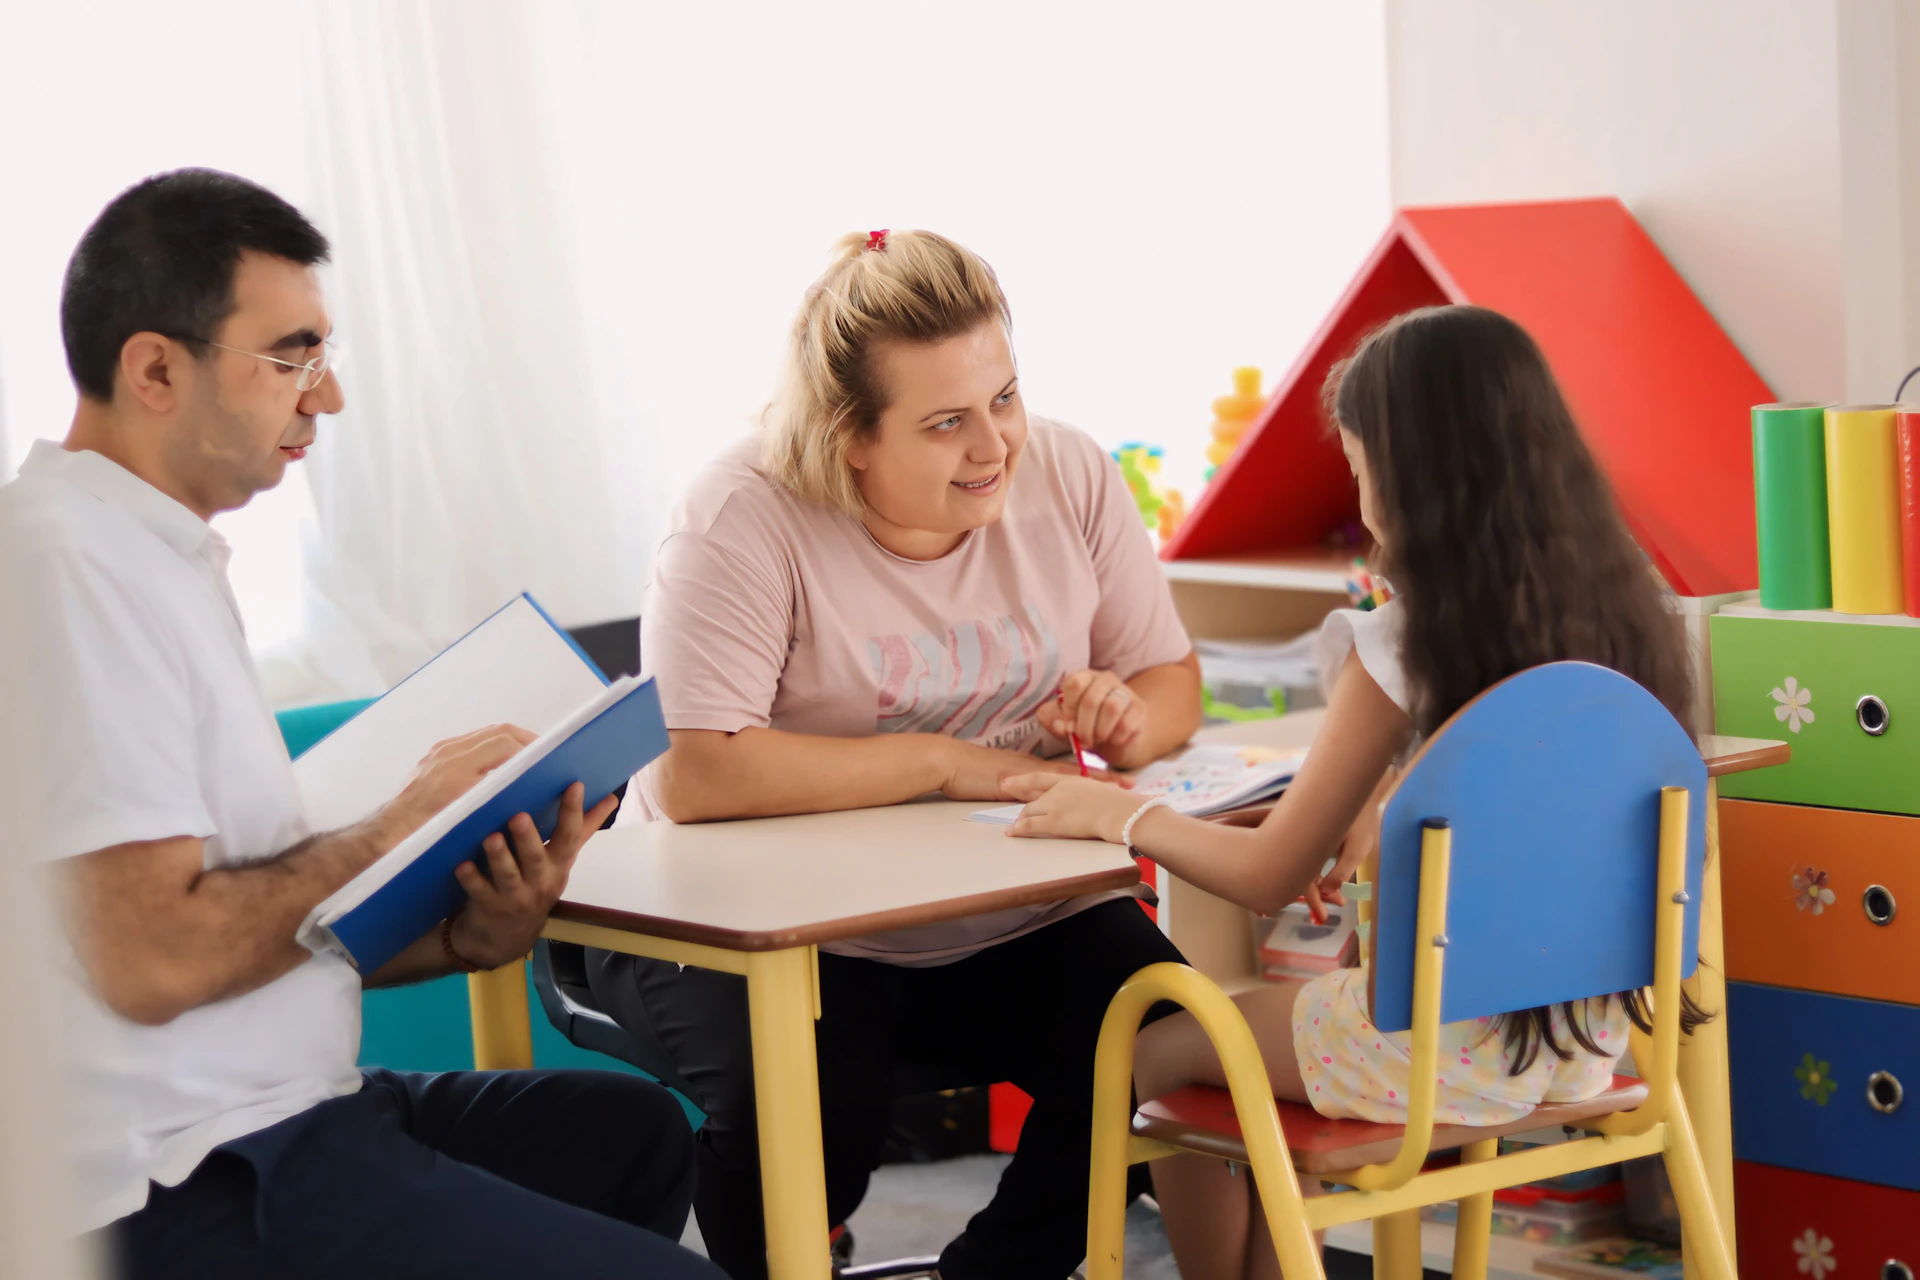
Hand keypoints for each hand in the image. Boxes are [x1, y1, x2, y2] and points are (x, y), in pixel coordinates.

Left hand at [376, 724, 537, 847]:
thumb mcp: (467, 821)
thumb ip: (494, 797)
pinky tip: (500, 764)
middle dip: (525, 739)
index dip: (530, 748)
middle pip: (497, 732)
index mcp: (458, 768)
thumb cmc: (426, 835)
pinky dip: (491, 747)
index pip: (504, 743)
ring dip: (508, 741)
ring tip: (527, 756)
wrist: (387, 835)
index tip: (549, 757)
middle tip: (545, 753)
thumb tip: (523, 786)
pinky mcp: (433, 757)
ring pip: (484, 734)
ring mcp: (439, 752)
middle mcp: (448, 753)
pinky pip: (470, 743)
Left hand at [449, 782, 618, 968]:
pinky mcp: (488, 907)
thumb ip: (582, 829)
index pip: (570, 837)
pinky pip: (479, 891)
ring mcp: (514, 896)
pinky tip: (463, 866)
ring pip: (508, 875)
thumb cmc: (535, 888)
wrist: (506, 939)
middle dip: (528, 838)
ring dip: (499, 857)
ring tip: (492, 838)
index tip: (575, 785)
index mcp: (559, 865)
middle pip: (536, 858)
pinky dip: (471, 879)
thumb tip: (611, 798)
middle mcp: (541, 881)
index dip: (573, 811)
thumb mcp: (561, 863)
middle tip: (518, 816)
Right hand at [938, 739, 1121, 802]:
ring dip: (1092, 783)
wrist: (947, 761)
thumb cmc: (966, 771)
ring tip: (1117, 789)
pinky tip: (1079, 796)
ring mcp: (1025, 773)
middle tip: (1129, 782)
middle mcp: (1032, 767)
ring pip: (1066, 778)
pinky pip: (1046, 787)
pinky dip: (1064, 791)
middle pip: (1075, 773)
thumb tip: (1028, 796)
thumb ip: (1014, 785)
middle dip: (1103, 778)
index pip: (1067, 770)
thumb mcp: (996, 778)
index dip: (1092, 774)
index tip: (1116, 778)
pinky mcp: (1014, 782)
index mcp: (1029, 766)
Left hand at [1003, 773, 1148, 844]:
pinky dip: (1018, 829)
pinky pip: (1029, 825)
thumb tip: (1093, 801)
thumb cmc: (1119, 805)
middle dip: (1017, 798)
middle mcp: (1058, 790)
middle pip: (1032, 796)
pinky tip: (1012, 832)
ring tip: (1014, 825)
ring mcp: (1054, 805)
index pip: (1040, 778)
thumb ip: (1090, 794)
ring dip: (1020, 819)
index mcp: (1071, 780)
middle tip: (1007, 801)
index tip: (1009, 781)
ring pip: (1028, 811)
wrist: (1120, 812)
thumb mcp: (1102, 791)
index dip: (1022, 779)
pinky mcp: (1054, 821)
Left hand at [1040, 669, 1147, 764]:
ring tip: (1098, 738)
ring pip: (1112, 708)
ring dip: (1100, 731)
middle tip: (1083, 740)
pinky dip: (1116, 737)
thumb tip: (1060, 725)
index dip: (1068, 708)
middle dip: (1083, 727)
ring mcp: (1125, 692)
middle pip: (1091, 699)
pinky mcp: (1139, 709)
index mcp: (1084, 677)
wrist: (1115, 740)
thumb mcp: (1062, 724)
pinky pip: (1127, 723)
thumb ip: (1052, 720)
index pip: (1074, 683)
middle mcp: (1105, 679)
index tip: (1068, 725)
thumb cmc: (1085, 726)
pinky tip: (1113, 739)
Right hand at [1308, 769, 1388, 906]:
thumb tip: (1325, 892)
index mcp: (1306, 844)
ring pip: (1299, 866)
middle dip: (1311, 897)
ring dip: (1315, 885)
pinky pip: (1303, 856)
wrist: (1358, 788)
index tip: (1323, 918)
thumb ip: (1340, 872)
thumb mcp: (1356, 848)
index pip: (1302, 880)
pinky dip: (1313, 870)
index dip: (1312, 901)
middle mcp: (1295, 840)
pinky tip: (1327, 880)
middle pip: (1295, 874)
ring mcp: (1297, 836)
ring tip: (1336, 900)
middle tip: (1323, 917)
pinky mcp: (1302, 833)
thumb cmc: (1360, 818)